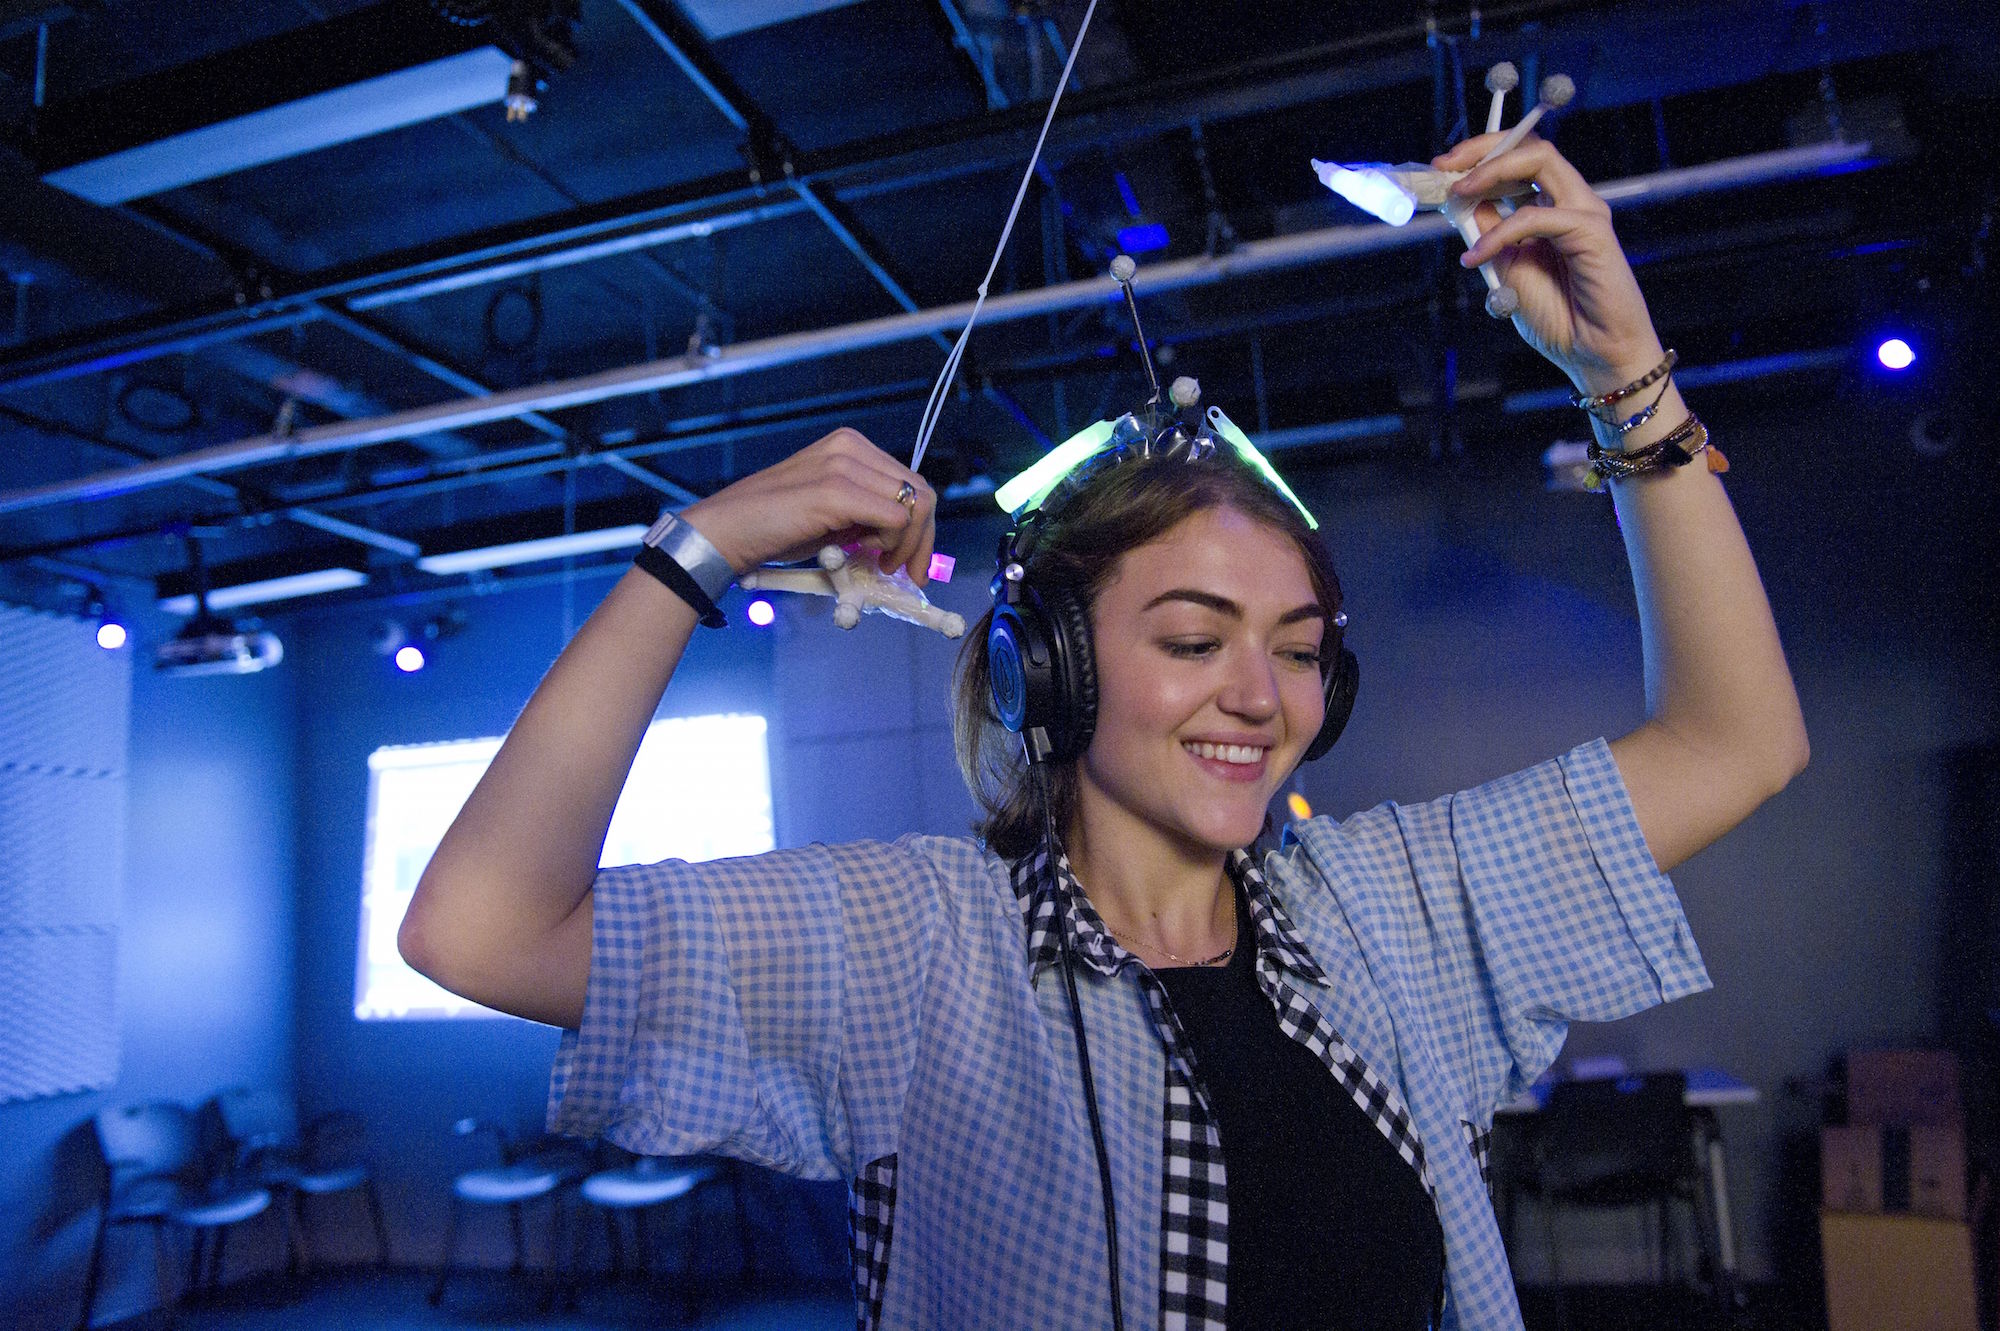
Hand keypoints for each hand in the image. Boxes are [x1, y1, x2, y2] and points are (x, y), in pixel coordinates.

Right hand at [679, 427, 937, 584]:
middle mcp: (850, 447)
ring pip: (914, 505)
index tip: (910, 561)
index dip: (919, 526)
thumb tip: (903, 535)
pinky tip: (865, 557)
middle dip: (923, 539)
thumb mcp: (830, 514)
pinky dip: (891, 545)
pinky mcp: (836, 489)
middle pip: (920, 492)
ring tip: (881, 566)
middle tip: (911, 573)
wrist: (725, 532)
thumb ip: (865, 513)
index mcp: (849, 446)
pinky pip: (896, 518)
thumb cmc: (773, 528)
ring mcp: (843, 464)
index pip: (909, 483)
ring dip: (907, 545)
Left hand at [1433, 133, 1664, 395]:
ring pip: (1540, 161)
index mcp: (1550, 207)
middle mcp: (1570, 201)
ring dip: (1491, 172)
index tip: (1441, 168)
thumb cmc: (1557, 317)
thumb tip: (1459, 202)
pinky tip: (1477, 257)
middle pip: (1529, 147)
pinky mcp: (1593, 231)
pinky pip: (1537, 217)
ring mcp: (1585, 212)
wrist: (1593, 355)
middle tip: (1444, 166)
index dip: (1479, 156)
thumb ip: (1488, 235)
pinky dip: (1500, 233)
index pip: (1517, 159)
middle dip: (1481, 148)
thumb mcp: (1506, 269)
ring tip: (1457, 193)